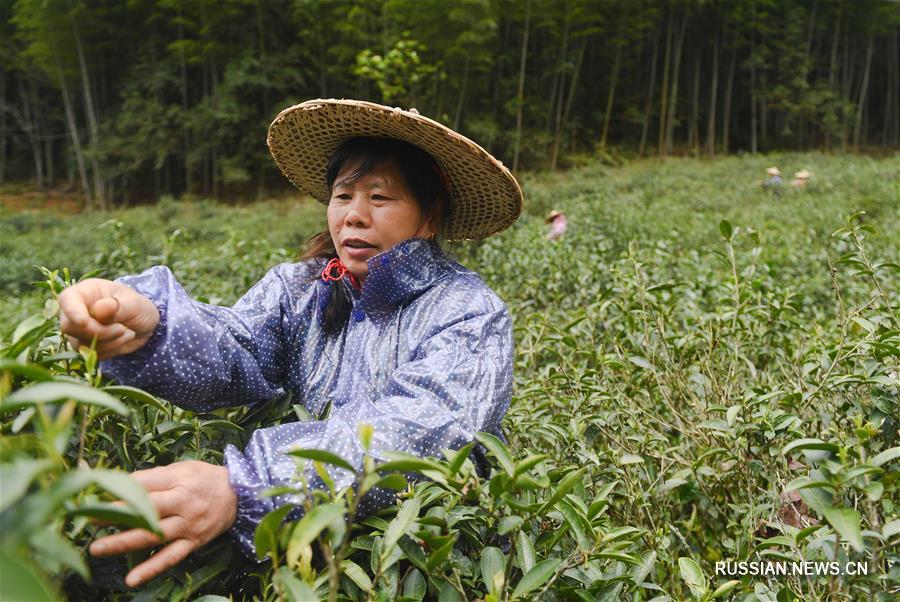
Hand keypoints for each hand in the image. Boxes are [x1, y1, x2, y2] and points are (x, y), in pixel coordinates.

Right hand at [59, 278, 159, 359]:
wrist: (145, 325)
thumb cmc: (138, 307)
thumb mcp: (134, 303)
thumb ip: (118, 306)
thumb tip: (99, 309)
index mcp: (86, 291)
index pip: (67, 299)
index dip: (72, 311)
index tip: (83, 322)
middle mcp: (76, 310)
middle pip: (70, 326)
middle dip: (99, 332)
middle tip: (122, 329)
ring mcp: (77, 329)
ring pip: (81, 344)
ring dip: (109, 342)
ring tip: (128, 332)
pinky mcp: (84, 345)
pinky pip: (91, 354)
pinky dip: (111, 350)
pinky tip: (123, 339)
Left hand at [89, 461, 237, 587]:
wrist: (238, 494)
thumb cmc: (204, 478)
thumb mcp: (181, 468)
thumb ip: (152, 477)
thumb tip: (117, 484)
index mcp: (179, 480)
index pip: (144, 483)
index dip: (118, 488)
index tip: (91, 491)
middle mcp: (184, 503)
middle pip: (146, 509)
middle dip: (115, 514)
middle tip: (87, 519)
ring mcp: (188, 525)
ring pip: (153, 535)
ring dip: (124, 543)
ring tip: (97, 548)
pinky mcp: (193, 542)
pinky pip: (170, 557)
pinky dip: (151, 569)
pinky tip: (131, 580)